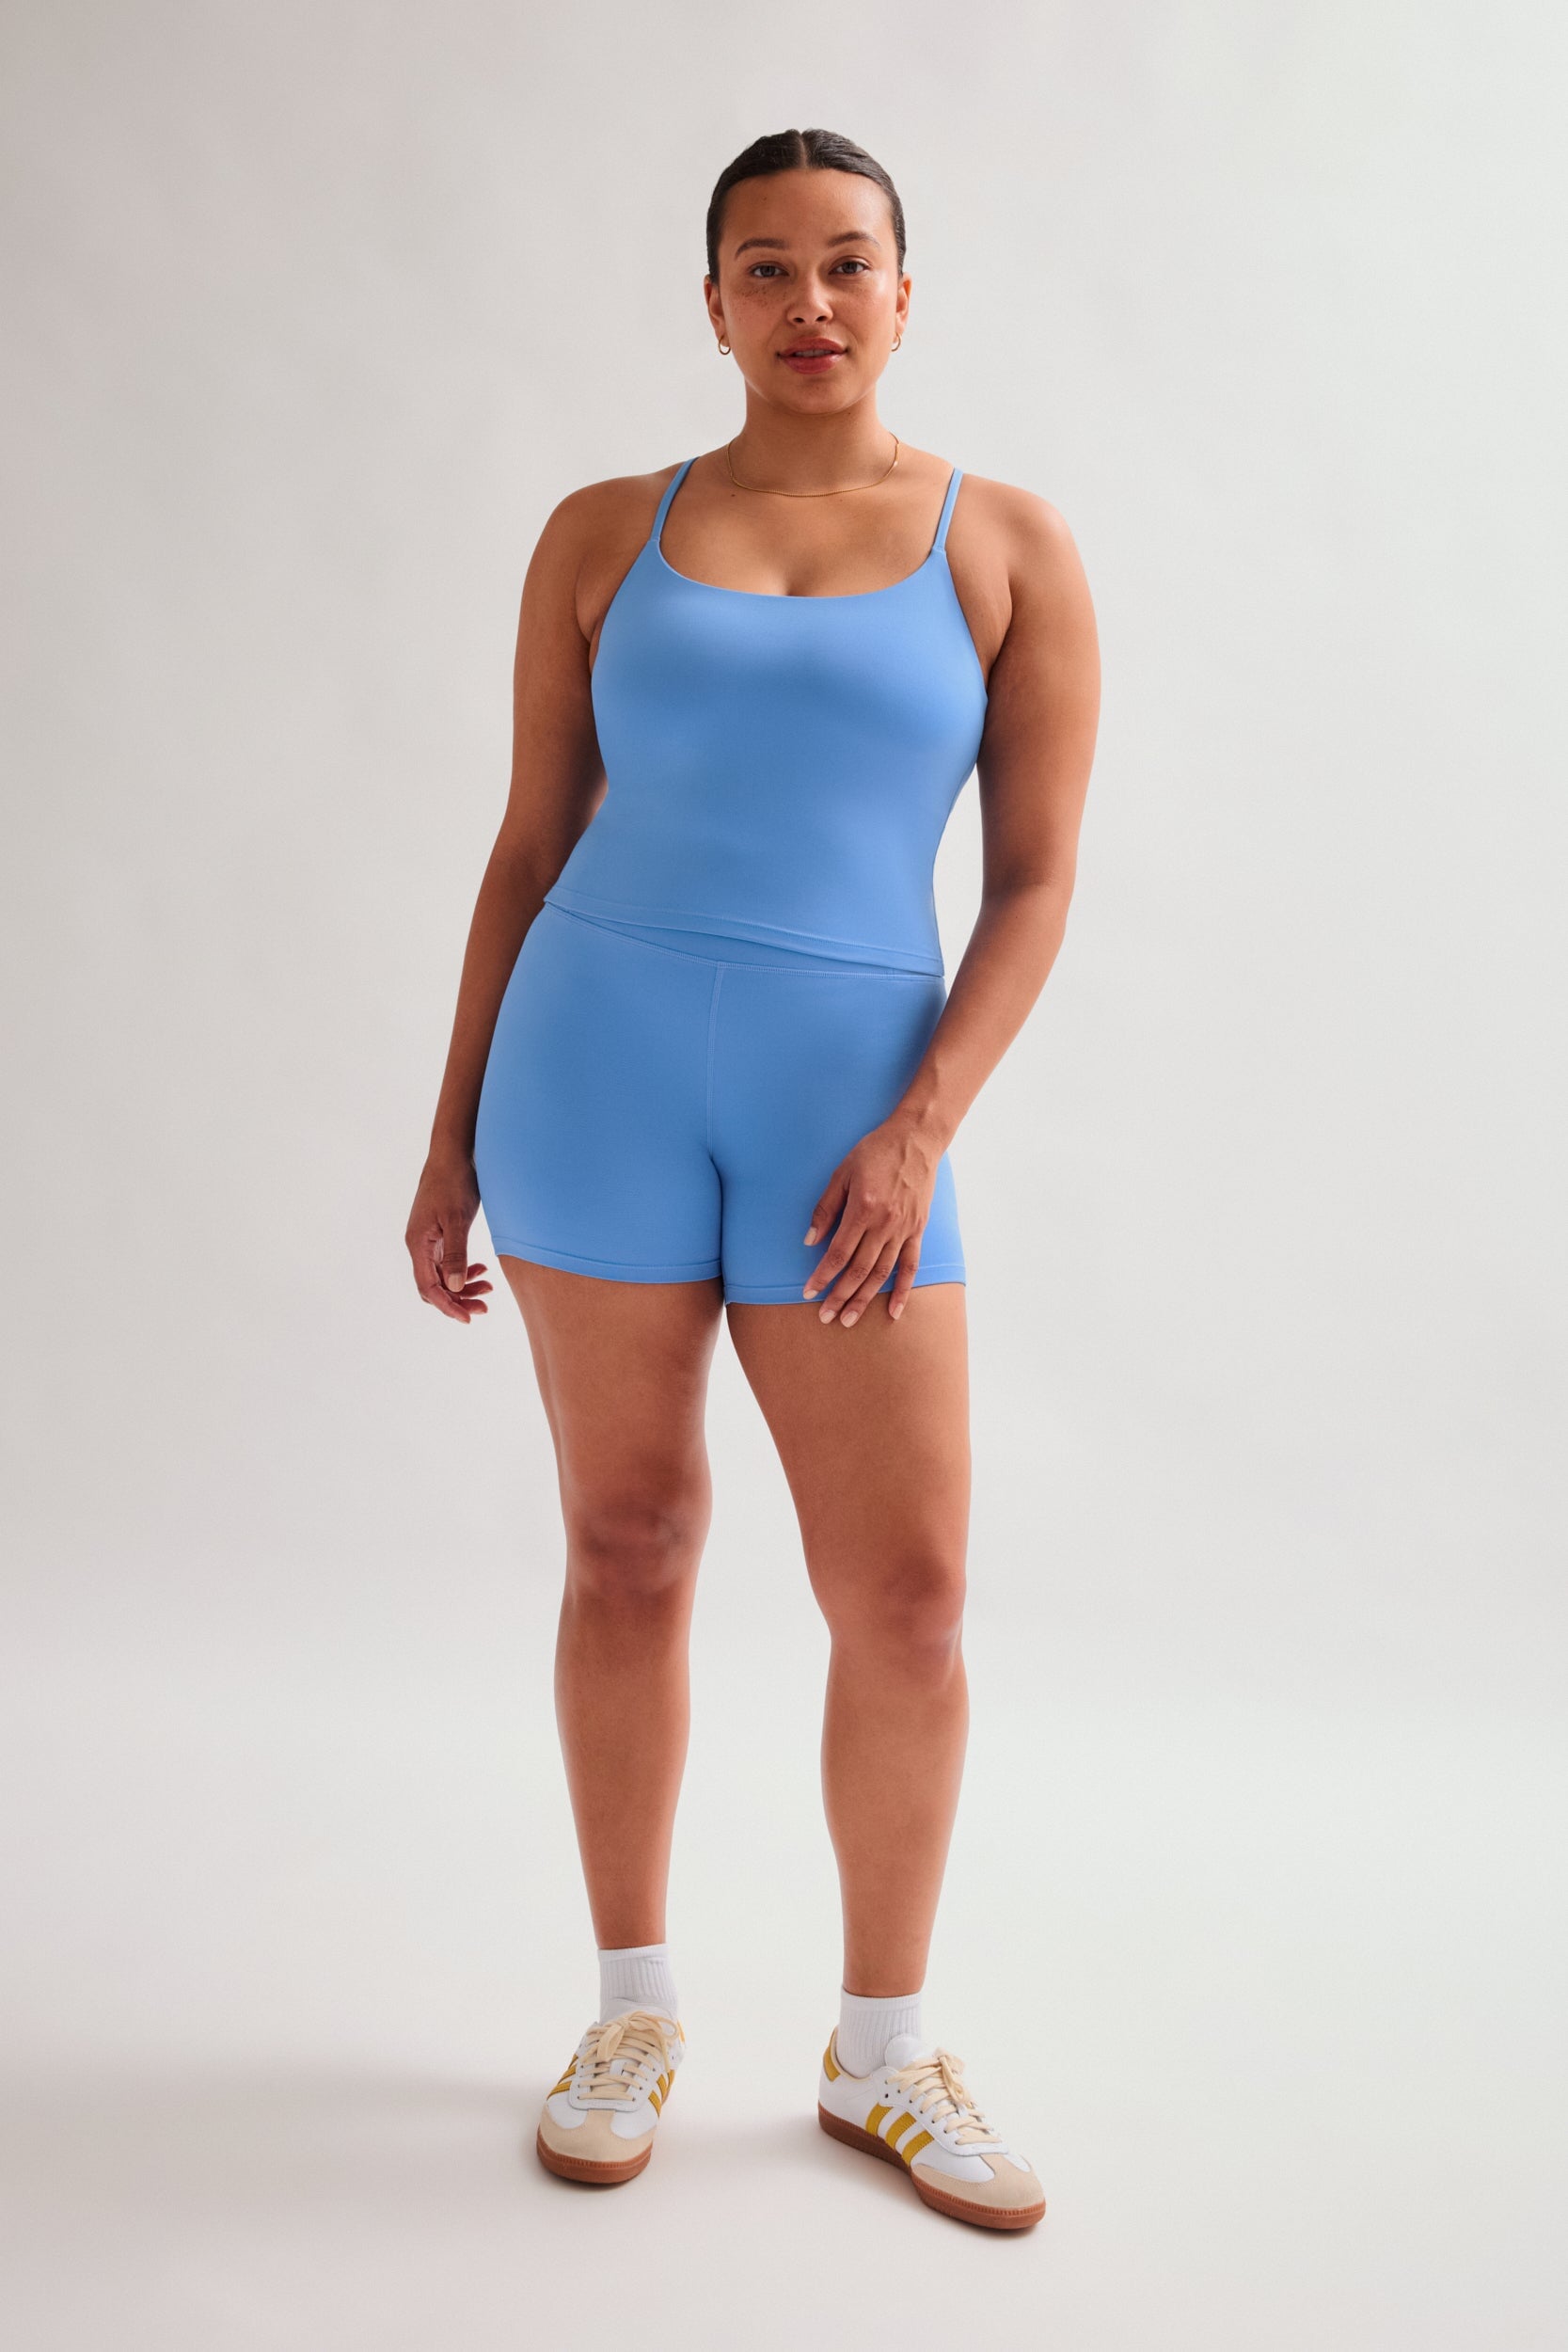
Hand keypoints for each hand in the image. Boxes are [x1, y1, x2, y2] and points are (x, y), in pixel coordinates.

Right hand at [406, 1150, 492, 1323]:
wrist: (453, 1153)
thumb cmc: (454, 1182)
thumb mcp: (457, 1219)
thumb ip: (456, 1253)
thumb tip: (456, 1287)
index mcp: (418, 1244)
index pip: (428, 1287)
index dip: (448, 1306)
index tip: (468, 1318)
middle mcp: (419, 1245)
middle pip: (433, 1286)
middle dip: (458, 1300)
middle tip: (484, 1306)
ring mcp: (428, 1239)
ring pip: (442, 1275)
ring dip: (463, 1286)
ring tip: (489, 1288)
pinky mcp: (439, 1232)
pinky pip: (447, 1261)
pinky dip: (463, 1270)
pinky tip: (482, 1269)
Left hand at [801, 1113, 942, 1327]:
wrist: (916, 1139)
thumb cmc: (875, 1151)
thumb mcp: (842, 1173)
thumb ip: (825, 1208)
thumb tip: (809, 1241)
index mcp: (863, 1210)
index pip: (838, 1253)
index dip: (822, 1276)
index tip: (809, 1292)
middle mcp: (885, 1224)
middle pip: (859, 1270)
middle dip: (839, 1296)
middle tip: (825, 1317)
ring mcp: (904, 1230)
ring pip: (882, 1274)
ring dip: (864, 1299)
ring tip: (849, 1319)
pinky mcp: (918, 1230)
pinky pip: (911, 1266)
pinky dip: (904, 1291)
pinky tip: (893, 1312)